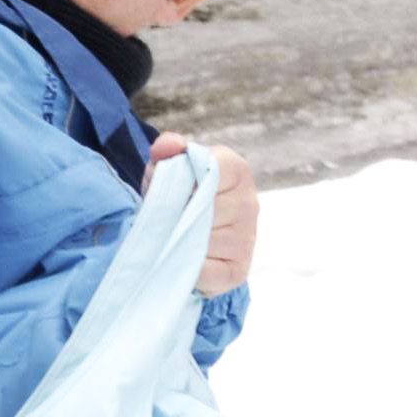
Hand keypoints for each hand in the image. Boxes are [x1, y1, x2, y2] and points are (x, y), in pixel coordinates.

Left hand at [152, 134, 257, 295]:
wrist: (187, 233)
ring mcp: (248, 237)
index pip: (209, 170)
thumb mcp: (168, 168)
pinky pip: (204, 270)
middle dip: (176, 214)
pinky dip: (186, 266)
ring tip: (174, 235)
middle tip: (167, 217)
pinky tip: (184, 257)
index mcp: (237, 170)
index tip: (172, 190)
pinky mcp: (239, 269)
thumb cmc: (179, 196)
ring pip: (201, 241)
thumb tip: (169, 146)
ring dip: (179, 241)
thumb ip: (166, 150)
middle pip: (202, 209)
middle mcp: (250, 202)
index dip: (182, 183)